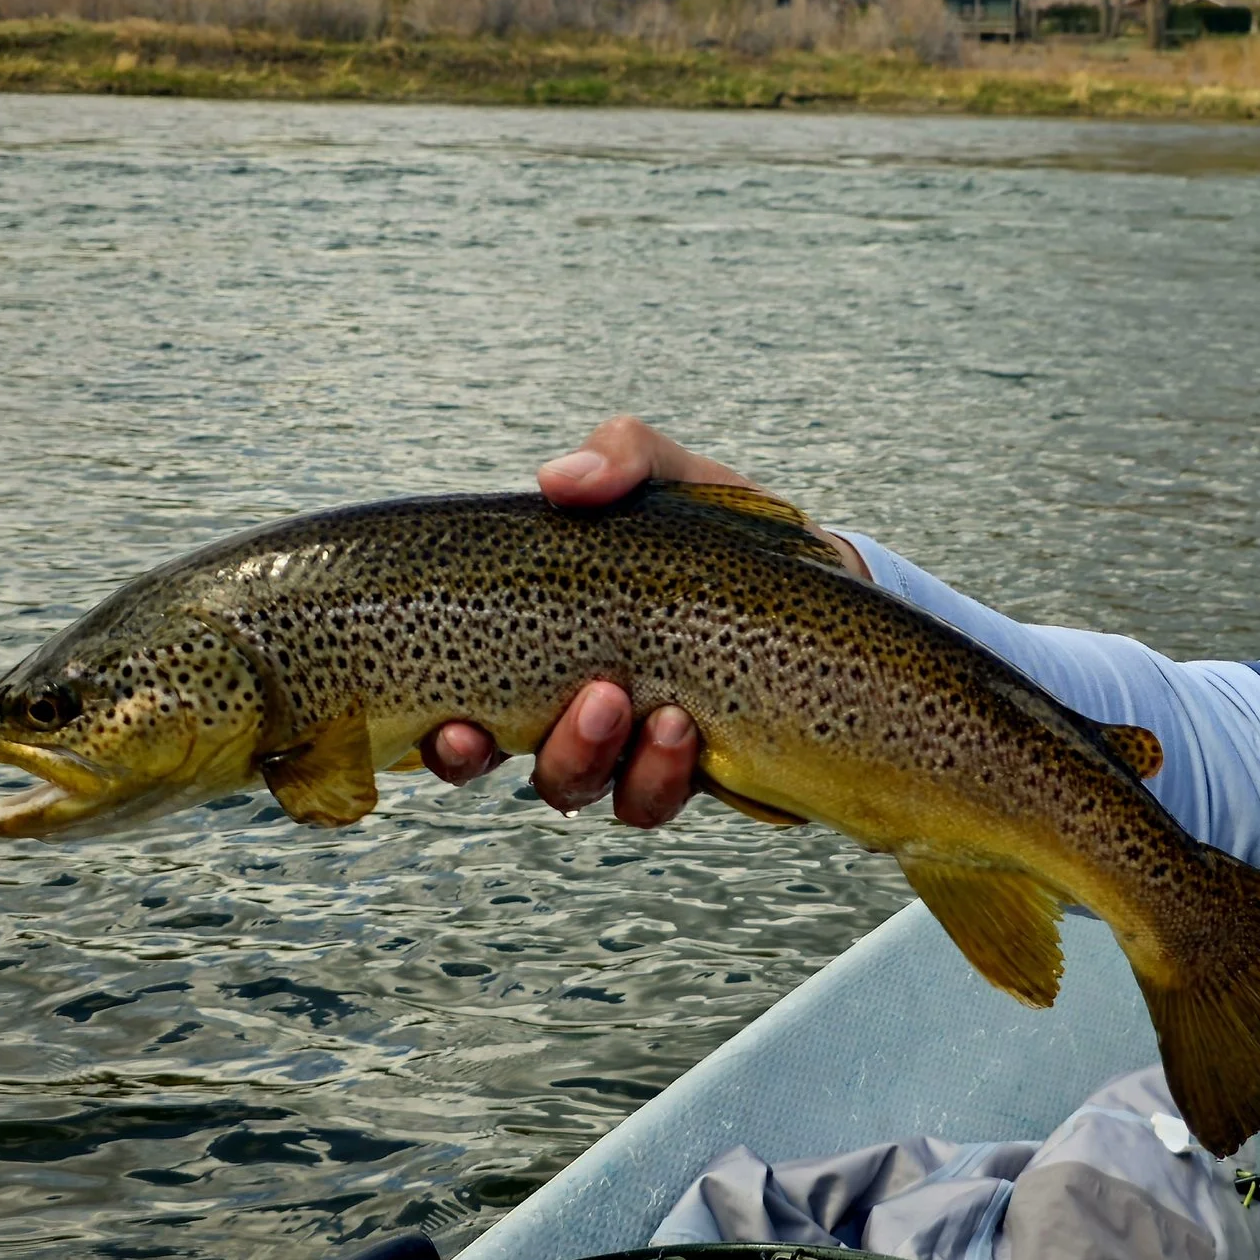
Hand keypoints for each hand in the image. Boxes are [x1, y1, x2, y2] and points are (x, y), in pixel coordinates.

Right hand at [420, 416, 860, 825]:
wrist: (825, 581)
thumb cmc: (723, 531)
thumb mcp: (672, 478)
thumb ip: (621, 458)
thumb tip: (557, 480)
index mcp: (535, 637)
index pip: (452, 696)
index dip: (435, 731)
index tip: (447, 723)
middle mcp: (562, 702)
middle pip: (488, 757)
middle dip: (490, 753)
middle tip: (538, 698)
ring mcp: (623, 744)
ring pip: (570, 786)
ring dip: (582, 754)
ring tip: (622, 702)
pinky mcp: (687, 772)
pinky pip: (647, 802)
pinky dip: (656, 774)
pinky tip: (682, 729)